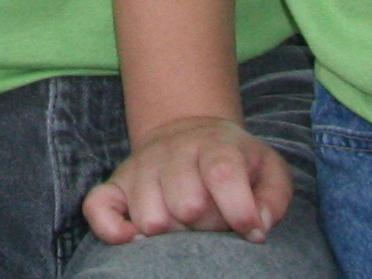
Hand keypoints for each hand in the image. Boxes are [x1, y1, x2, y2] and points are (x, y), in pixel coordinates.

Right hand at [84, 116, 290, 244]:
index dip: (238, 208)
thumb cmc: (235, 162)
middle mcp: (171, 153)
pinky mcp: (114, 185)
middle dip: (206, 226)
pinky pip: (97, 210)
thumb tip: (258, 225)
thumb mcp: (268, 169)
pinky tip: (137, 238)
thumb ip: (274, 197)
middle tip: (213, 222)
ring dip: (171, 234)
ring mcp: (139, 169)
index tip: (251, 232)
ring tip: (184, 227)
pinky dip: (114, 231)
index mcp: (214, 145)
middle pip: (185, 203)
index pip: (221, 172)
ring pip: (150, 218)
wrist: (188, 133)